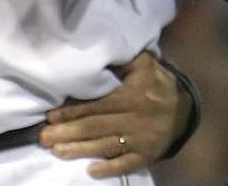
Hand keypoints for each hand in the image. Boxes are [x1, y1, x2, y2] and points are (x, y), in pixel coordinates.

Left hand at [40, 51, 193, 177]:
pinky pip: (126, 164)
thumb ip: (121, 59)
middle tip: (43, 137)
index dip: (72, 111)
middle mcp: (134, 119)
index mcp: (131, 96)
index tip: (50, 115)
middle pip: (95, 127)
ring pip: (106, 146)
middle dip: (67, 133)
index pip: (96, 105)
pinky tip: (90, 171)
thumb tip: (97, 55)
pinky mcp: (145, 155)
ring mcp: (140, 140)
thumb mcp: (143, 63)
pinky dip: (109, 168)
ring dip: (80, 150)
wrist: (184, 108)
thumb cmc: (156, 82)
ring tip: (57, 151)